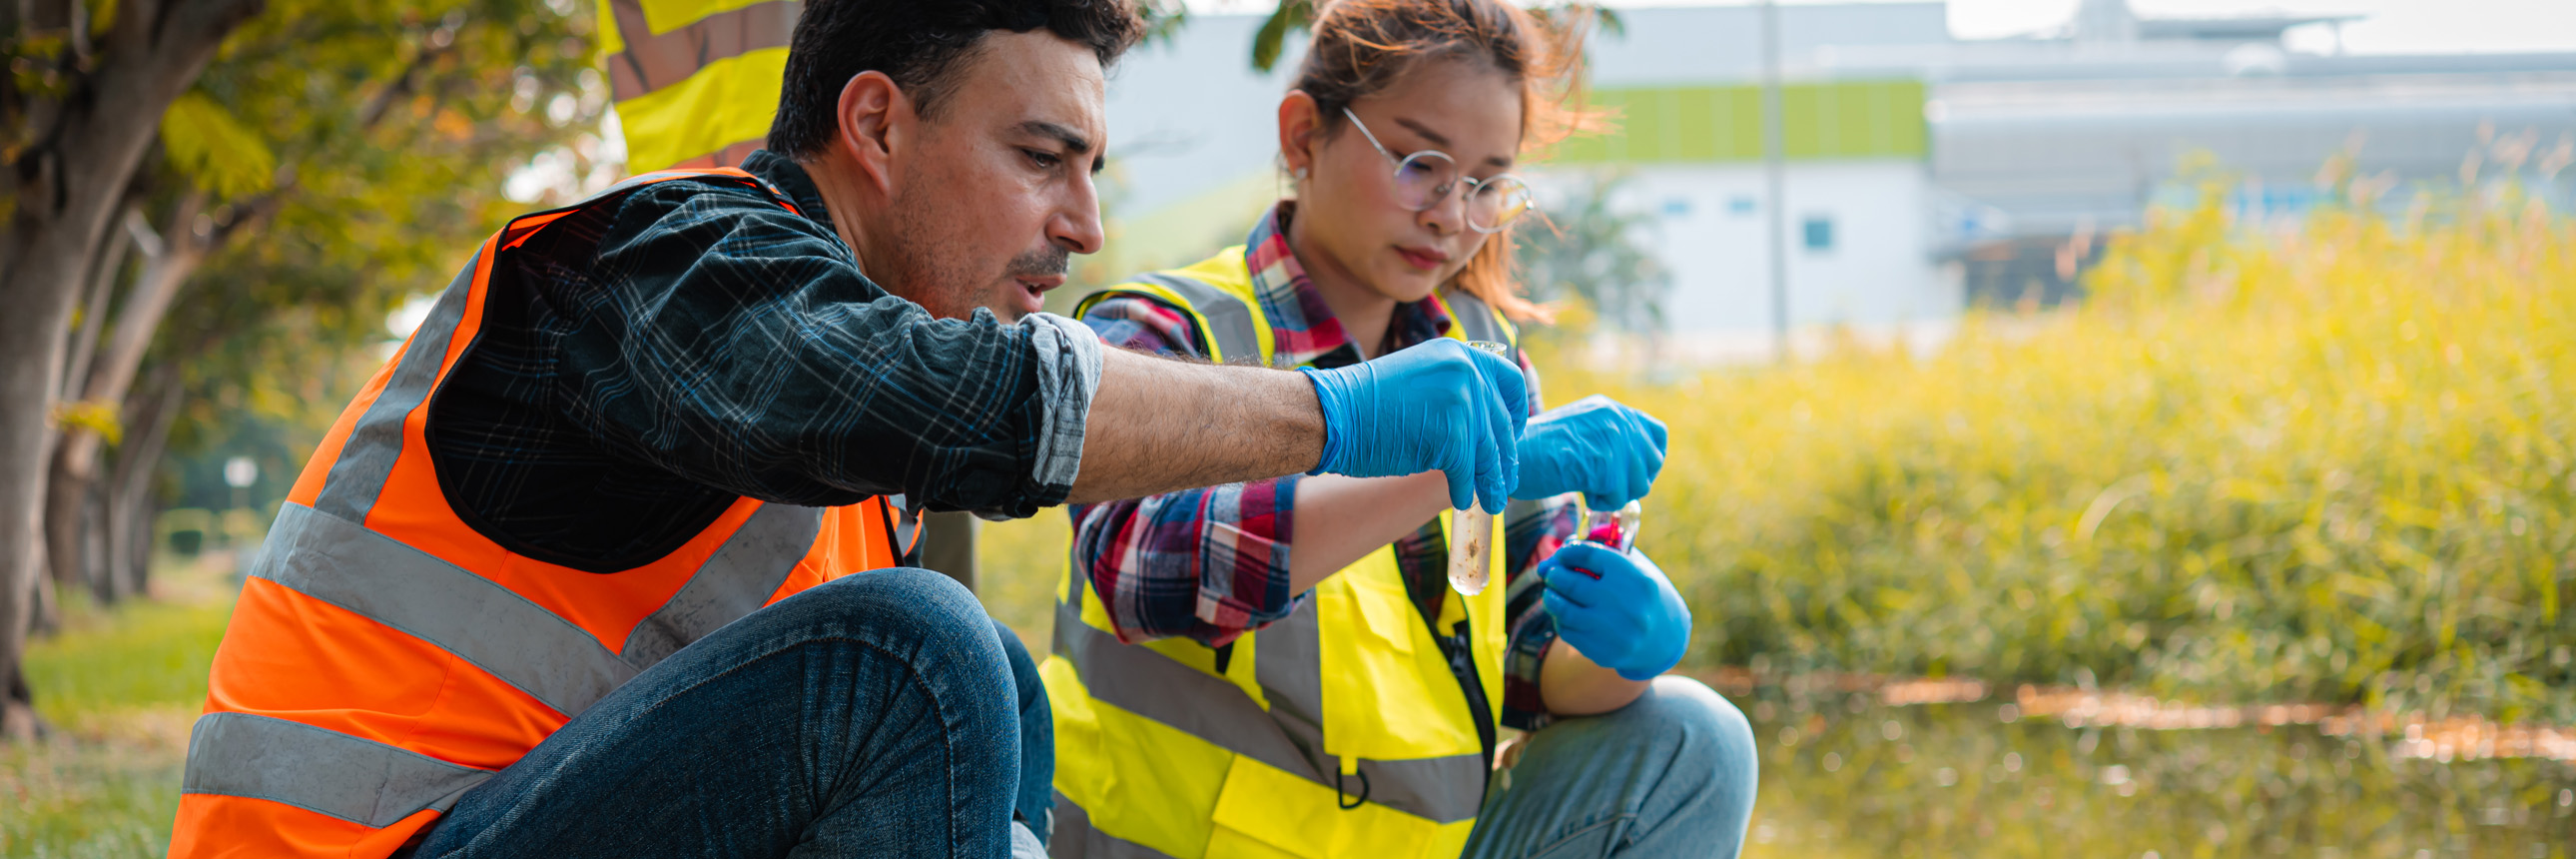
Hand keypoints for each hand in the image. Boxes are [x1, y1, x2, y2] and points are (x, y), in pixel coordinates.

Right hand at [1299, 339, 1527, 511]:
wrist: (1333, 414)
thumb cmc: (1366, 402)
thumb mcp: (1420, 377)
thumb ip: (1453, 388)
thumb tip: (1482, 421)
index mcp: (1460, 353)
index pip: (1510, 379)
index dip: (1516, 411)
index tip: (1512, 432)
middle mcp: (1466, 372)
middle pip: (1501, 423)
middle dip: (1505, 456)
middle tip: (1507, 477)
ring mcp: (1462, 402)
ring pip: (1489, 452)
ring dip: (1491, 481)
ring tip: (1494, 500)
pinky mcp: (1453, 436)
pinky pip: (1468, 471)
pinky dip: (1466, 489)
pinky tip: (1462, 499)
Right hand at [1512, 394, 1667, 508]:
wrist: (1511, 457)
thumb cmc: (1533, 453)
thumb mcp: (1577, 434)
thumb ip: (1607, 441)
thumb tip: (1639, 469)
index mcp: (1609, 408)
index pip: (1656, 432)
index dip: (1648, 459)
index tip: (1629, 474)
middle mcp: (1615, 417)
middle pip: (1653, 461)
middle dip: (1632, 482)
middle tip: (1601, 484)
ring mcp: (1612, 438)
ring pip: (1641, 483)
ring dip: (1616, 494)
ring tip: (1587, 486)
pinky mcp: (1605, 462)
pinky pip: (1620, 497)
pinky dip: (1601, 502)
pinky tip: (1582, 492)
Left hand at [1538, 542, 1690, 680]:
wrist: (1664, 638)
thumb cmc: (1641, 595)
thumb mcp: (1632, 568)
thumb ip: (1598, 555)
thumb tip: (1549, 561)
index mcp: (1636, 579)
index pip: (1589, 555)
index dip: (1569, 552)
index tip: (1563, 553)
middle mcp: (1627, 606)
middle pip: (1572, 583)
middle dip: (1555, 575)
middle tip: (1551, 573)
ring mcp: (1615, 632)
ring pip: (1564, 611)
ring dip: (1551, 598)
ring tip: (1551, 593)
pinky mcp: (1604, 653)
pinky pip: (1569, 633)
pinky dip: (1560, 620)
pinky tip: (1564, 614)